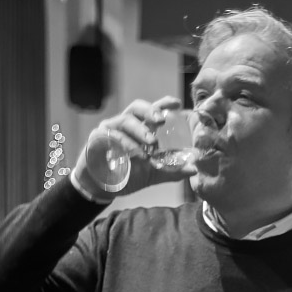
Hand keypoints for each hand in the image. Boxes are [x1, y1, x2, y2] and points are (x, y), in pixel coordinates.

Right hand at [73, 96, 197, 198]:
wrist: (102, 187)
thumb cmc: (127, 174)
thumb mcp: (153, 173)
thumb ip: (172, 171)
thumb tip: (195, 170)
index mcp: (138, 128)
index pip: (151, 111)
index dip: (163, 104)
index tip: (177, 104)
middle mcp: (124, 124)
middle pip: (136, 109)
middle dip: (150, 111)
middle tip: (161, 120)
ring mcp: (109, 129)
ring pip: (124, 122)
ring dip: (139, 131)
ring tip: (152, 143)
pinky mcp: (96, 139)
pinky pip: (111, 137)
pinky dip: (125, 145)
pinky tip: (135, 155)